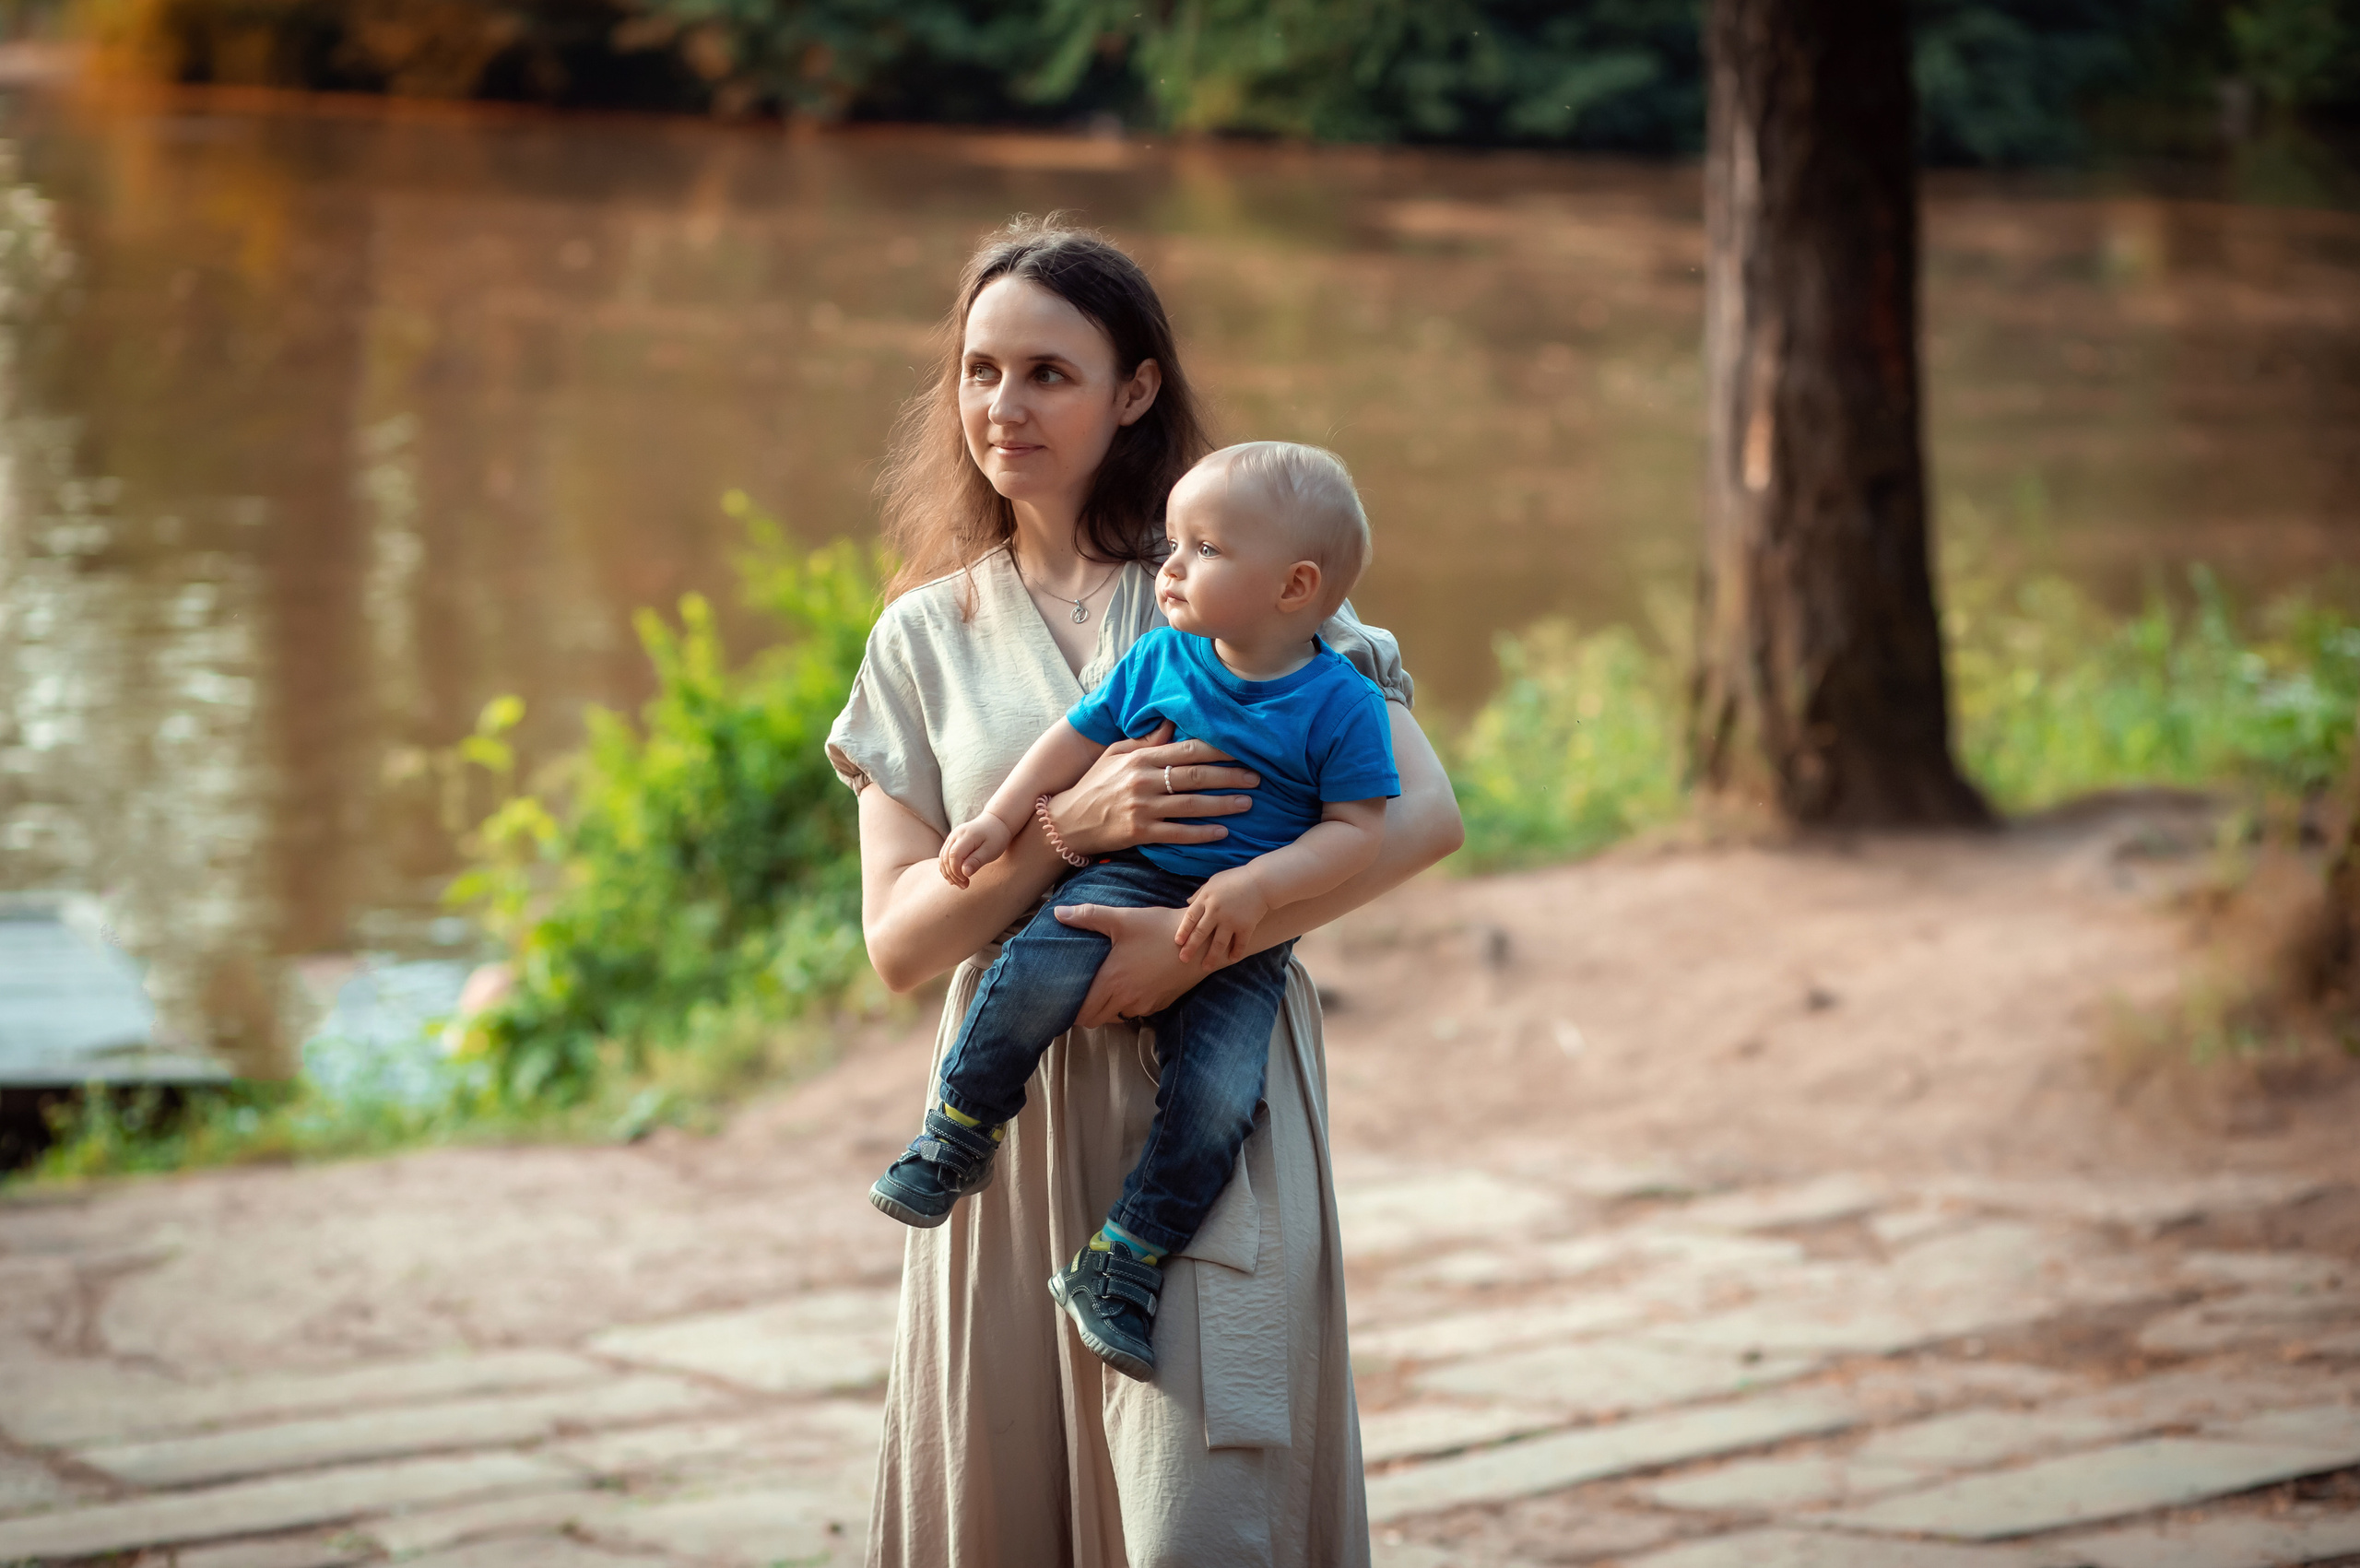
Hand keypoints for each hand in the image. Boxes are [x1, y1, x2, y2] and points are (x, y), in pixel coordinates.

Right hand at [938, 817, 1011, 888]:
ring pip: (942, 858)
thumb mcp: (991, 850)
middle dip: (952, 875)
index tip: (966, 881)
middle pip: (945, 858)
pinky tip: (955, 878)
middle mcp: (956, 834)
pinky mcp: (952, 840)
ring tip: (960, 884)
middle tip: (964, 886)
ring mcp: (952, 836)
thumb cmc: (996, 838)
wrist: (996, 822)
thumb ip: (977, 861)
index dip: (957, 871)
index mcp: (966, 836)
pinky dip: (947, 868)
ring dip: (948, 873)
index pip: (954, 856)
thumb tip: (964, 873)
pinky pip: (944, 856)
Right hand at [1046, 721, 1260, 857]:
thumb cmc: (1094, 785)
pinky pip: (1178, 834)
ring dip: (1223, 804)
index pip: (1187, 749)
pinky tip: (1222, 832)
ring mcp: (1142, 808)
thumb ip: (1146, 740)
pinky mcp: (1139, 833)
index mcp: (1141, 758)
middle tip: (1257, 777)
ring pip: (1191, 805)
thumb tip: (1173, 722)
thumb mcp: (1116, 755)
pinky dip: (1201, 833)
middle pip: (1195, 776)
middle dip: (1229, 776)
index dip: (1218, 748)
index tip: (1244, 748)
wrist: (1067, 822)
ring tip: (1248, 803)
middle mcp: (1143, 780)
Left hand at [1054, 903, 1202, 1026]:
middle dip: (1088, 1012)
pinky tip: (1134, 984)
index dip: (1073, 1011)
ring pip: (1118, 1017)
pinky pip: (1139, 1012)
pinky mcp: (1161, 1004)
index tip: (1070, 1000)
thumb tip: (1058, 912)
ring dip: (1111, 1008)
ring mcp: (1146, 1004)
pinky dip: (1131, 1004)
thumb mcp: (1122, 919)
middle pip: (1097, 1020)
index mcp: (1112, 981)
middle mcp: (1127, 999)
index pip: (1084, 1014)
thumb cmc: (1159, 929)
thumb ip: (1088, 916)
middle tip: (1086, 994)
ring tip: (1110, 987)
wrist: (1200, 941)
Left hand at [1174, 869, 1268, 968]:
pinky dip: (1236, 952)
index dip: (1183, 931)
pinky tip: (1231, 959)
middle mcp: (1216, 911)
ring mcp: (1231, 920)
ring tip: (1206, 967)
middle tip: (1183, 959)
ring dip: (1211, 957)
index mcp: (1206, 899)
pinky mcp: (1246, 926)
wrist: (1261, 881)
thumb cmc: (1236, 879)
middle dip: (1191, 948)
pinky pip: (1240, 944)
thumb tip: (1188, 902)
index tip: (1178, 942)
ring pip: (1218, 943)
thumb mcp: (1214, 882)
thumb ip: (1200, 893)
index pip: (1190, 918)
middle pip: (1200, 933)